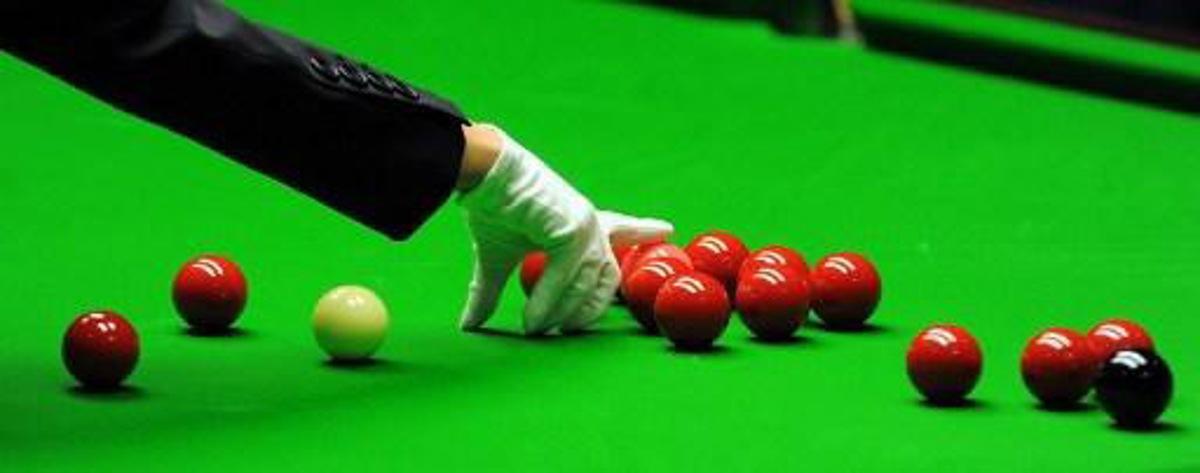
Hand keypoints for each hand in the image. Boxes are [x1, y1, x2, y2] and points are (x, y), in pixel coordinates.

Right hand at [457, 126, 671, 334]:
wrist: (482, 176)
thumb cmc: (492, 207)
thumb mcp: (497, 258)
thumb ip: (493, 292)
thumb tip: (470, 325)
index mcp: (578, 221)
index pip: (620, 228)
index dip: (641, 231)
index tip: (667, 227)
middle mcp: (588, 223)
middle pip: (608, 276)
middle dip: (592, 308)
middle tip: (569, 330)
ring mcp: (584, 226)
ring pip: (586, 285)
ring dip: (561, 314)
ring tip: (536, 330)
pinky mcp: (573, 229)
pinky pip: (566, 277)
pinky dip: (548, 302)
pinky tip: (532, 320)